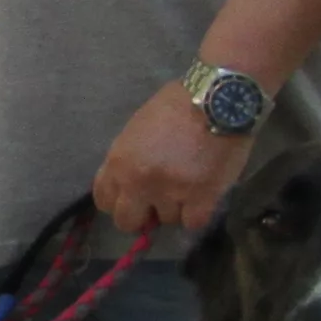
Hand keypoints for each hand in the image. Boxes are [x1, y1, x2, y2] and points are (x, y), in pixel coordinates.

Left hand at [91, 79, 250, 240]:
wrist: (216, 97)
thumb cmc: (177, 104)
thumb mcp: (138, 129)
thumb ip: (129, 159)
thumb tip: (130, 185)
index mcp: (119, 161)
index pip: (104, 200)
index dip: (120, 202)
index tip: (133, 199)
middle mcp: (139, 181)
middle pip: (127, 222)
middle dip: (143, 215)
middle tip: (159, 202)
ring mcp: (170, 192)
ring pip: (167, 220)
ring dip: (177, 207)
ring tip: (190, 184)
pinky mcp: (201, 197)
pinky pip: (193, 223)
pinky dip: (199, 213)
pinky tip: (204, 195)